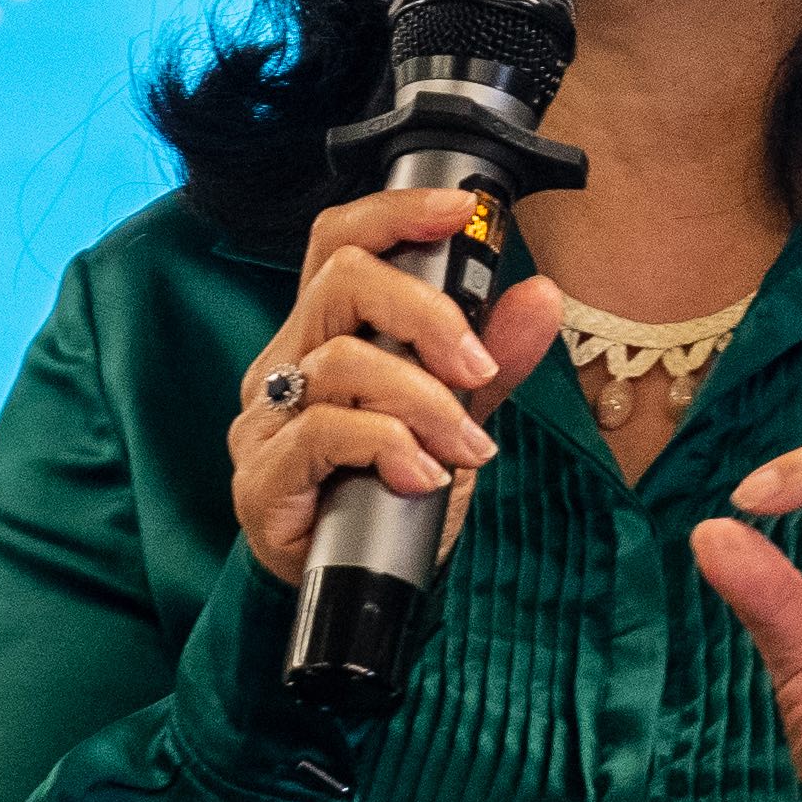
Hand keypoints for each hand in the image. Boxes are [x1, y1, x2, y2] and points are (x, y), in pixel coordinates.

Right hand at [230, 186, 563, 582]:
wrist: (359, 589)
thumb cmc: (390, 491)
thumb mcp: (455, 417)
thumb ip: (492, 359)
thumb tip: (540, 296)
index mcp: (325, 331)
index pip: (342, 241)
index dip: (397, 214)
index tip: (463, 211)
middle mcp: (287, 361)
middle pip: (343, 281)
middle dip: (427, 315)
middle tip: (478, 370)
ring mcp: (266, 418)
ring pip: (342, 360)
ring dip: (423, 402)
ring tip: (464, 449)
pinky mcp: (261, 477)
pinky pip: (322, 432)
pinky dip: (387, 446)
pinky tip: (420, 475)